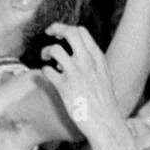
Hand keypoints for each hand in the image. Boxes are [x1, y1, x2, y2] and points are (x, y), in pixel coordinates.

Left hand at [39, 24, 119, 140]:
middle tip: (48, 32)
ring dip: (46, 50)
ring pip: (55, 49)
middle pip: (69, 33)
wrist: (105, 121)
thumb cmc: (103, 101)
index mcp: (98, 58)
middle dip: (56, 28)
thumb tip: (73, 55)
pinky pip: (47, 70)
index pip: (82, 32)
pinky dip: (45, 70)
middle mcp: (87, 62)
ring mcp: (75, 74)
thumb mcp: (103, 75)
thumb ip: (91, 63)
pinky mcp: (64, 87)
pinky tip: (48, 75)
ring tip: (45, 57)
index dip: (67, 28)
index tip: (59, 32)